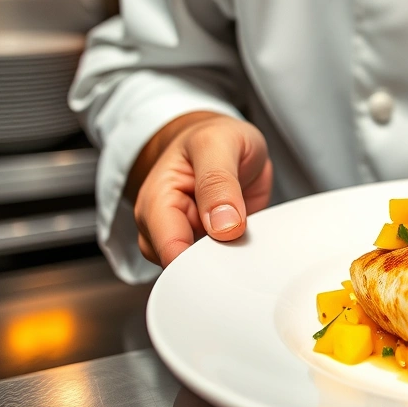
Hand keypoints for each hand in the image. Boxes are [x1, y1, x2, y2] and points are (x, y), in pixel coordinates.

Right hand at [128, 112, 273, 266]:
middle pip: (182, 266)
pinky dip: (238, 258)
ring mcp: (191, 236)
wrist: (226, 139)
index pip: (168, 246)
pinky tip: (249, 243)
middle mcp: (167, 224)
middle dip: (212, 264)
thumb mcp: (218, 144)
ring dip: (227, 262)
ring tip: (247, 236)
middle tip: (242, 243)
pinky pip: (222, 263)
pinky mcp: (213, 243)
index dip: (197, 257)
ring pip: (202, 269)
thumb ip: (218, 182)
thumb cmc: (213, 137)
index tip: (228, 248)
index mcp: (158, 200)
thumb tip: (223, 226)